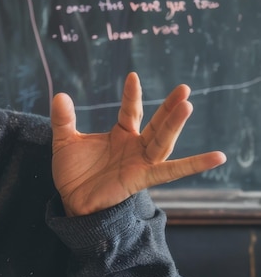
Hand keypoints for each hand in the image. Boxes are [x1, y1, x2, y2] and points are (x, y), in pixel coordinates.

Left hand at [50, 71, 225, 216]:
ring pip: (163, 141)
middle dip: (169, 107)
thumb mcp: (65, 141)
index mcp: (121, 134)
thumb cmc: (74, 172)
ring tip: (187, 106)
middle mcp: (135, 146)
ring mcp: (141, 162)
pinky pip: (170, 172)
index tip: (132, 75)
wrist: (72, 201)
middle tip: (184, 88)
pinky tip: (217, 157)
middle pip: (157, 123)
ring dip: (174, 125)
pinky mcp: (142, 178)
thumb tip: (59, 95)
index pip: (131, 110)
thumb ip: (64, 119)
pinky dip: (194, 165)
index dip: (132, 94)